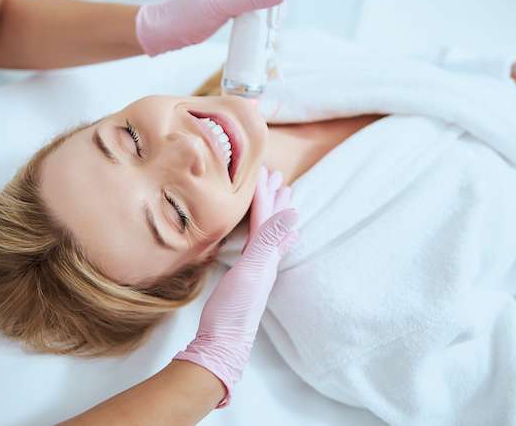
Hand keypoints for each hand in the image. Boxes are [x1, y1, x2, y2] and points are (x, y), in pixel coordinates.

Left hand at [136, 0, 283, 55]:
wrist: (170, 30)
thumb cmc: (189, 12)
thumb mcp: (227, 2)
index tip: (278, 4)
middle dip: (270, 5)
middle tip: (271, 21)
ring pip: (260, 1)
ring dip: (263, 15)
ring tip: (263, 27)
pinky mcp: (231, 7)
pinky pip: (252, 11)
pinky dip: (255, 21)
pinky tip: (254, 29)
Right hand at [173, 167, 297, 406]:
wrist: (222, 344)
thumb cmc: (234, 311)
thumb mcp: (252, 272)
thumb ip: (268, 242)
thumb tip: (293, 213)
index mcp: (266, 256)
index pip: (267, 217)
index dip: (266, 193)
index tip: (266, 171)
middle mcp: (266, 262)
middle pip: (274, 224)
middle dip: (276, 200)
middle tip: (279, 179)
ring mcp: (256, 272)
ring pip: (269, 236)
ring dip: (274, 215)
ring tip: (283, 200)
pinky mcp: (245, 281)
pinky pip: (259, 251)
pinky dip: (266, 240)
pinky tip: (267, 243)